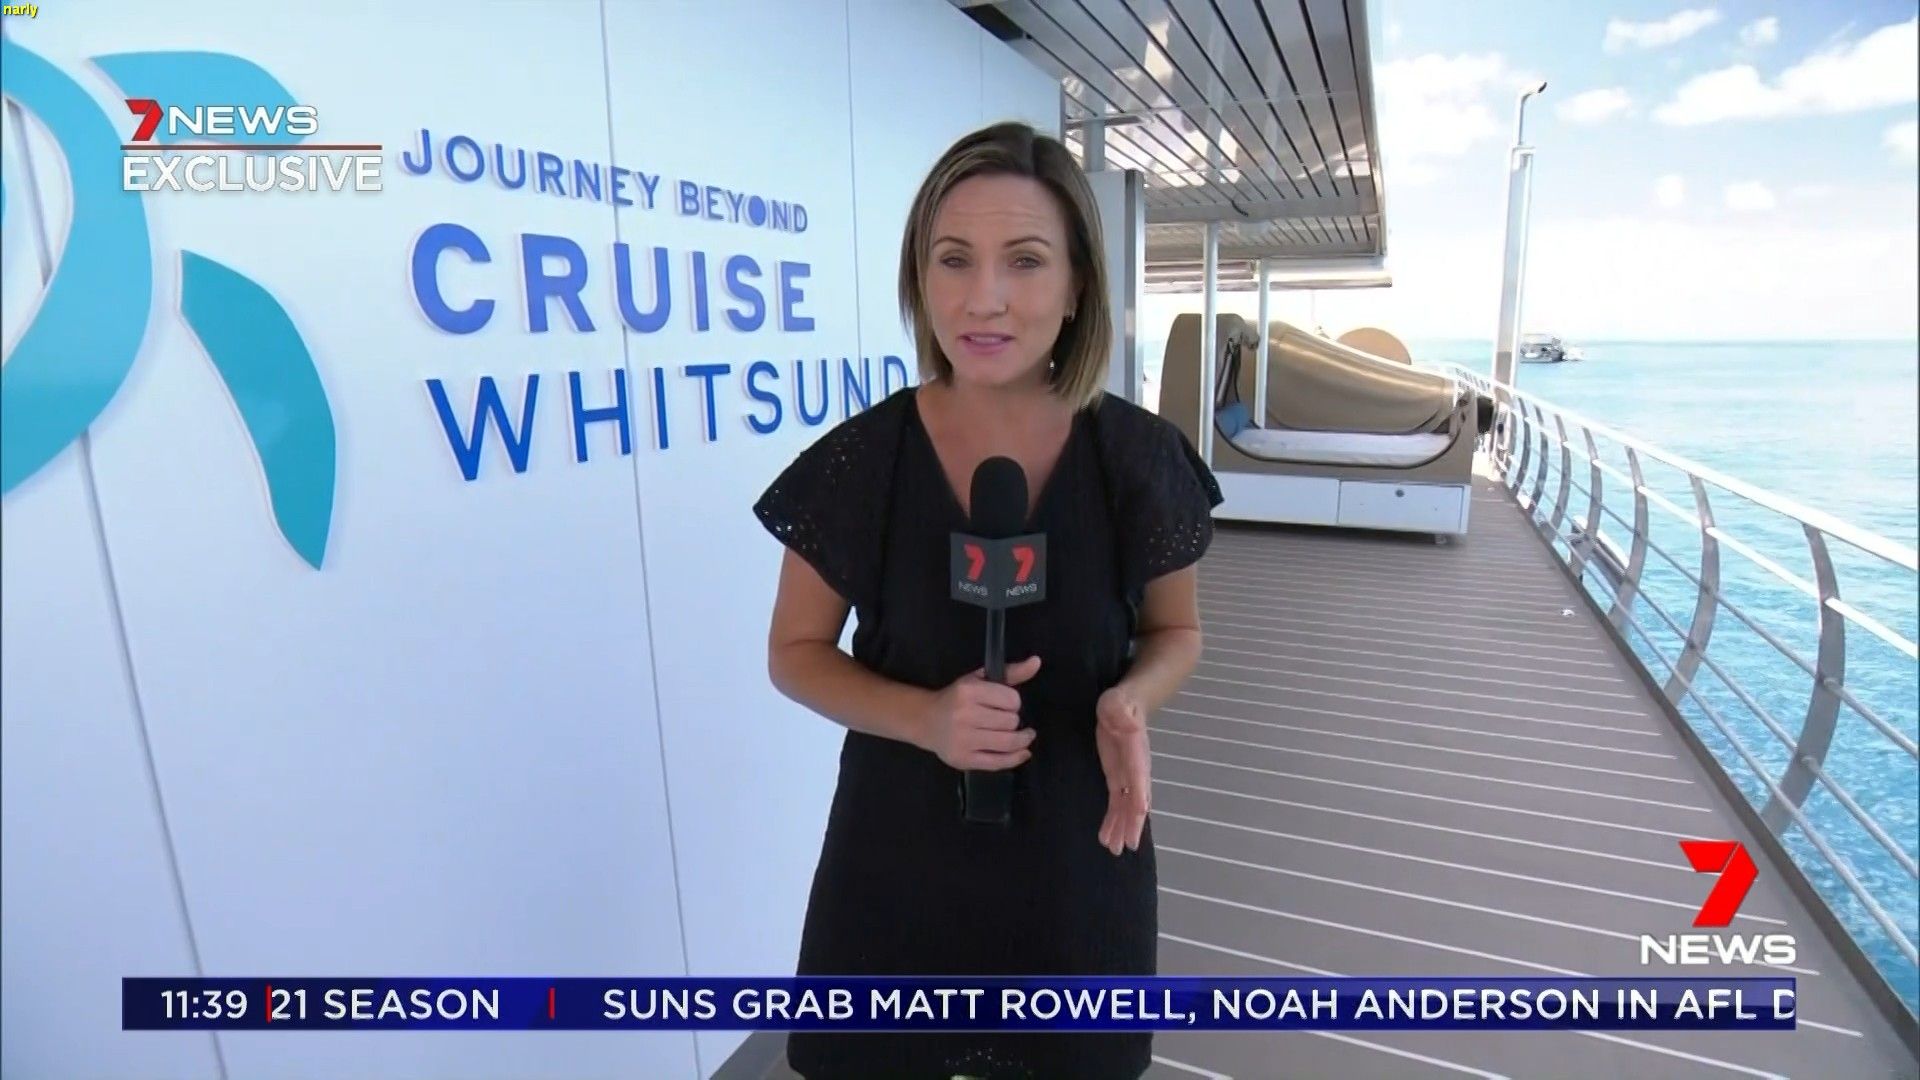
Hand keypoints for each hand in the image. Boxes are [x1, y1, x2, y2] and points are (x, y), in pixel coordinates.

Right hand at [916, 656, 1041, 770]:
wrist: (926, 721)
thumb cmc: (957, 698)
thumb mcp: (980, 679)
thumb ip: (1011, 672)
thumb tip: (1036, 662)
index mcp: (968, 691)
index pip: (1012, 700)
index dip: (1014, 702)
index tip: (1007, 704)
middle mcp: (964, 715)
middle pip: (1011, 722)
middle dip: (1013, 721)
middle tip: (1005, 720)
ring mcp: (963, 740)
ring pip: (1008, 743)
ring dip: (1021, 740)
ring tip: (1023, 736)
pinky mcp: (963, 760)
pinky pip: (998, 762)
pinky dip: (1015, 758)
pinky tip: (1022, 752)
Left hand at [1094, 684, 1149, 854]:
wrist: (1124, 706)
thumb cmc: (1121, 703)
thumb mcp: (1118, 703)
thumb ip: (1120, 710)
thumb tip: (1126, 718)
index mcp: (1136, 753)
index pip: (1139, 776)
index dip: (1140, 795)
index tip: (1140, 814)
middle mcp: (1136, 770)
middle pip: (1136, 800)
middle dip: (1132, 823)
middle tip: (1126, 845)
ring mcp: (1127, 777)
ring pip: (1126, 807)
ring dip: (1120, 828)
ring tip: (1113, 848)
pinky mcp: (1117, 778)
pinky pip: (1116, 803)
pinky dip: (1112, 820)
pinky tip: (1106, 836)